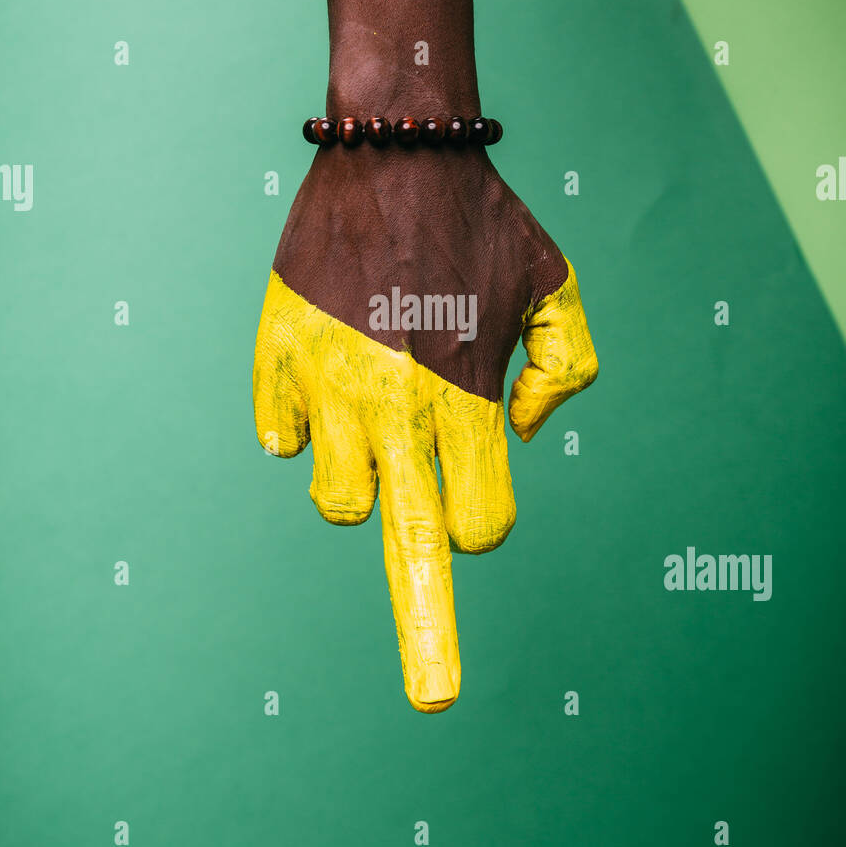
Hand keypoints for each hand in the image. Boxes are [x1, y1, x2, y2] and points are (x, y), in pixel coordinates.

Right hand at [253, 140, 597, 711]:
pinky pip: (281, 438)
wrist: (392, 146)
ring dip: (361, 482)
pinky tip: (328, 374)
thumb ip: (569, 371)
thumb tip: (520, 435)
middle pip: (411, 551)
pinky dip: (302, 427)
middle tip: (436, 700)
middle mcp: (395, 407)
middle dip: (429, 639)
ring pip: (338, 500)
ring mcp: (327, 387)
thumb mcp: (559, 285)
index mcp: (466, 399)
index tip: (474, 506)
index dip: (481, 523)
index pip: (479, 524)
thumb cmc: (481, 221)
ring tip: (373, 418)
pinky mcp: (276, 361)